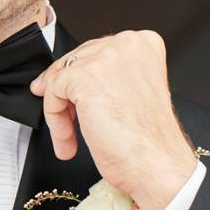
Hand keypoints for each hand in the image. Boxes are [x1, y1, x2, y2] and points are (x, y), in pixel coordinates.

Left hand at [29, 30, 196, 209]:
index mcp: (145, 43)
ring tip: (68, 139)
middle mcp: (128, 43)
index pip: (96, 52)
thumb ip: (109, 76)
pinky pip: (52, 91)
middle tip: (65, 121)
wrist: (157, 166)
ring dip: (59, 112)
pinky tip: (68, 141)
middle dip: (66, 94)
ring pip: (61, 77)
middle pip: (76, 61)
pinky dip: (55, 118)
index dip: (80, 79)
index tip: (73, 99)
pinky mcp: (85, 76)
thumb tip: (69, 76)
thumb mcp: (132, 92)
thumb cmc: (149, 142)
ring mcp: (106, 58)